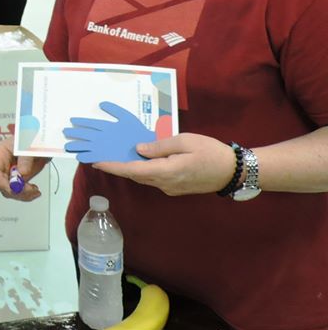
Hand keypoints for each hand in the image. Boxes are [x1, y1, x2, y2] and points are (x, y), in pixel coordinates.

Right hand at [0, 140, 49, 201]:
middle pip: (1, 183)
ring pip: (9, 191)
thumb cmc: (32, 137)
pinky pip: (18, 192)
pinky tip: (35, 191)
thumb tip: (22, 173)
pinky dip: (27, 195)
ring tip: (34, 191)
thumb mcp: (29, 145)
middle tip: (29, 189)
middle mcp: (2, 165)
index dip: (1, 181)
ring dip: (22, 194)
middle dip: (15, 190)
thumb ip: (25, 159)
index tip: (13, 188)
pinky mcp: (18, 179)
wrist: (42, 142)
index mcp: (0, 152)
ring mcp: (10, 173)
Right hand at [63, 101, 154, 162]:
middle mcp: (104, 138)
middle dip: (76, 134)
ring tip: (68, 147)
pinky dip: (88, 158)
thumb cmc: (138, 131)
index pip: (92, 124)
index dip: (82, 122)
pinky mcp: (109, 158)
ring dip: (79, 147)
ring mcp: (106, 148)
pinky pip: (97, 158)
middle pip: (87, 136)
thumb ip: (114, 110)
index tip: (72, 120)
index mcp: (107, 127)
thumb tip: (101, 104)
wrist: (149, 146)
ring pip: (89, 147)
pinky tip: (80, 157)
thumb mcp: (126, 117)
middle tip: (65, 132)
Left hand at [93, 132, 235, 195]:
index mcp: (165, 171)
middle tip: (101, 156)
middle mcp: (164, 184)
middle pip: (135, 175)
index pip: (132, 170)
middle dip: (117, 166)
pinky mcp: (175, 188)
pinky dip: (142, 170)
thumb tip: (138, 149)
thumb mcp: (184, 141)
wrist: (233, 172)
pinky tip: (139, 160)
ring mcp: (170, 188)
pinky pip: (154, 179)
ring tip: (116, 156)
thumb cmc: (210, 152)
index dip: (112, 166)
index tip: (96, 161)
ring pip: (144, 178)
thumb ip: (159, 146)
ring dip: (129, 169)